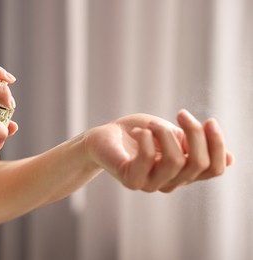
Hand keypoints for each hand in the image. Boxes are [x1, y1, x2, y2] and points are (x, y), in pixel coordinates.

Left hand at [84, 109, 233, 192]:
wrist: (104, 136)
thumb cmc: (139, 132)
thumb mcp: (172, 134)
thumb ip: (195, 146)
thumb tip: (232, 159)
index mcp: (183, 173)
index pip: (213, 169)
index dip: (218, 145)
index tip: (209, 121)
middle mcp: (170, 183)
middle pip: (198, 164)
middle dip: (194, 133)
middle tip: (181, 113)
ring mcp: (150, 184)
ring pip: (175, 161)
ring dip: (165, 133)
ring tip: (152, 124)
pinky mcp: (130, 179)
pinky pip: (147, 159)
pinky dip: (146, 138)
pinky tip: (138, 132)